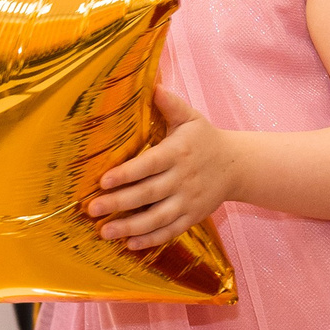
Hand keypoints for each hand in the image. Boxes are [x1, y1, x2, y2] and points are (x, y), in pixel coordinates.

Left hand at [85, 89, 239, 249]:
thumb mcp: (191, 118)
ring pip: (157, 218)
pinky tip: (130, 244)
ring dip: (130, 227)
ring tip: (105, 232)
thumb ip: (170, 104)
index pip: (148, 165)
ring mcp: (188, 201)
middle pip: (148, 194)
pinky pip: (170, 231)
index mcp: (177, 153)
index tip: (103, 181)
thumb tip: (152, 85)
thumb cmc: (205, 139)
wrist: (236, 165)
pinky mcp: (192, 217)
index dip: (126, 174)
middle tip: (93, 209)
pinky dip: (151, 240)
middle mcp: (182, 179)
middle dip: (119, 203)